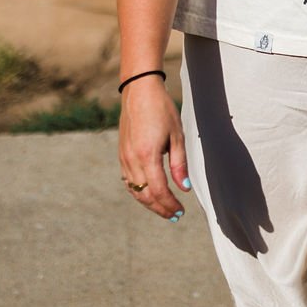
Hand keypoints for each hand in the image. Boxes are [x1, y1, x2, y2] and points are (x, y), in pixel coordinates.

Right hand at [118, 78, 190, 220]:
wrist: (139, 91)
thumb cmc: (161, 109)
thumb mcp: (177, 135)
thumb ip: (180, 164)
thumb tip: (184, 188)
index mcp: (147, 156)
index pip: (159, 191)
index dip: (170, 205)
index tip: (181, 211)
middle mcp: (132, 160)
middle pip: (145, 195)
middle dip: (160, 208)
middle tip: (174, 216)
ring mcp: (124, 158)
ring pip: (135, 191)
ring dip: (149, 203)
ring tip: (164, 208)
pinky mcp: (122, 154)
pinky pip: (128, 181)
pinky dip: (139, 192)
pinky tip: (149, 194)